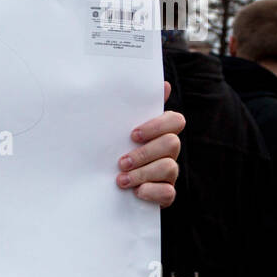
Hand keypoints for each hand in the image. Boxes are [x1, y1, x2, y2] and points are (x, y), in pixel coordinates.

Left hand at [117, 80, 183, 207]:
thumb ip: (131, 109)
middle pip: (172, 144)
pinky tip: (135, 192)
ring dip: (142, 173)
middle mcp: (168, 150)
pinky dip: (151, 192)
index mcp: (160, 131)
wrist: (101, 186)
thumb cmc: (111, 151)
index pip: (175, 120)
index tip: (132, 134)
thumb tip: (161, 83)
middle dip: (144, 153)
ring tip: (120, 180)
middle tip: (121, 161)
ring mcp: (169, 172)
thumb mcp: (114, 130)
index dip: (157, 126)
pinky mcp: (165, 193)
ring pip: (169, 168)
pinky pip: (169, 193)